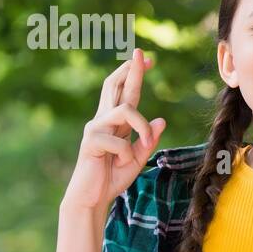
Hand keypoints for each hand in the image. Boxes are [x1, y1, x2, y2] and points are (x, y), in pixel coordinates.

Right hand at [64, 48, 166, 211]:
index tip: (147, 59)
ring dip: (142, 127)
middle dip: (130, 70)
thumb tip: (162, 120)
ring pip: (125, 110)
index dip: (135, 74)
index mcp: (116, 123)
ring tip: (142, 147)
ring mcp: (95, 128)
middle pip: (114, 86)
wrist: (93, 198)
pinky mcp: (91, 141)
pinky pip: (120, 141)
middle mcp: (103, 120)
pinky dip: (128, 154)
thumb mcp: (138, 158)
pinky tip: (120, 164)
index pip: (126, 93)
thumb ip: (148, 140)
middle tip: (141, 53)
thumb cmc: (112, 178)